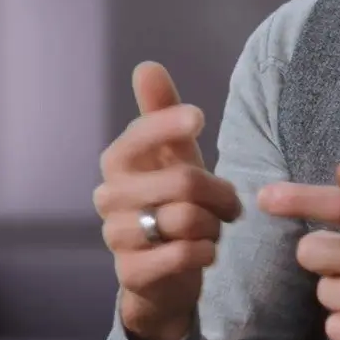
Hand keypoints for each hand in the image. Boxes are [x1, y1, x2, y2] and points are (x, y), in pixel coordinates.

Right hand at [94, 61, 243, 339]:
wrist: (162, 273)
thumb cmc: (170, 203)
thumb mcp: (173, 156)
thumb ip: (161, 112)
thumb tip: (147, 65)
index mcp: (117, 161)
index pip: (141, 133)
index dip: (169, 123)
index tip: (199, 118)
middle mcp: (108, 196)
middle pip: (182, 181)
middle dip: (220, 193)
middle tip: (231, 205)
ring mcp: (116, 236)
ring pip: (185, 219)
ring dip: (213, 226)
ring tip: (213, 229)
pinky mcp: (131, 273)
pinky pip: (182, 255)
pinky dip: (205, 252)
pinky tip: (205, 251)